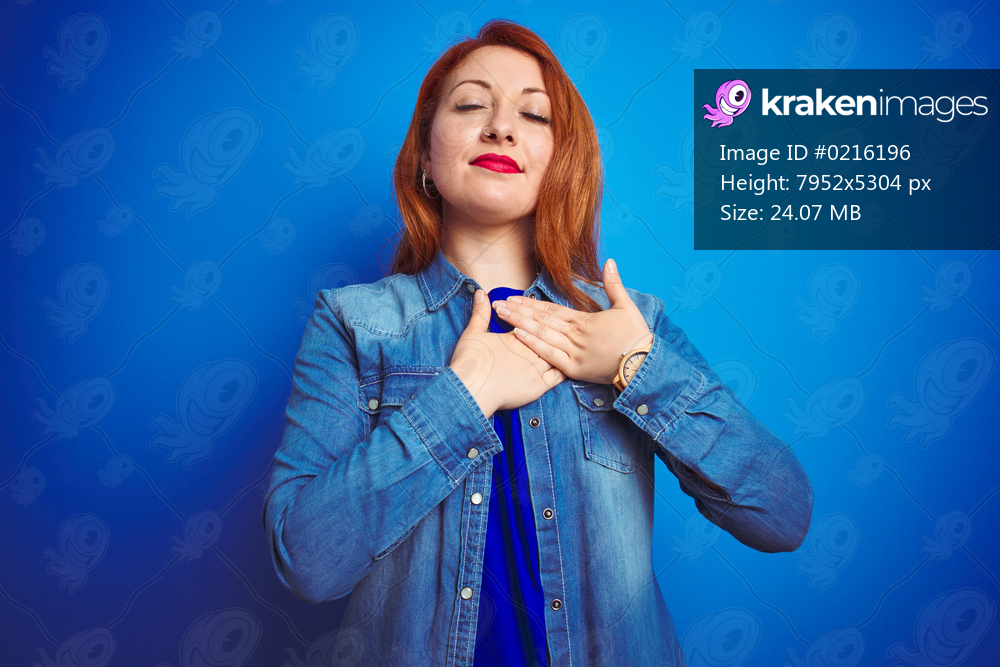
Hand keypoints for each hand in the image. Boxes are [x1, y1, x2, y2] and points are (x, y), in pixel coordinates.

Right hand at [449, 287, 565, 417]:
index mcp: (516, 336)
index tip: (542, 317)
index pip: (532, 323)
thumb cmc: (469, 363)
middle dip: (555, 331)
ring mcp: (536, 368)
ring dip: (563, 347)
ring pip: (556, 353)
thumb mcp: (472, 333)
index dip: (537, 319)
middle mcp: (529, 350)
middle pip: (547, 336)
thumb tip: (480, 292)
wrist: (471, 391)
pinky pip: (559, 376)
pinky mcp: (540, 386)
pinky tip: (570, 364)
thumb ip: (480, 313)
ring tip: (570, 343)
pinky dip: (566, 368)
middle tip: (563, 327)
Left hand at [491, 258, 653, 384]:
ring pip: (541, 334)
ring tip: (502, 315)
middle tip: (498, 304)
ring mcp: (573, 351)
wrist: (643, 363)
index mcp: (584, 320)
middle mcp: (575, 334)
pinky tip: (517, 336)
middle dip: (518, 311)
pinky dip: (533, 345)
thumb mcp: (626, 306)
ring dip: (520, 324)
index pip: (551, 309)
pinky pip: (550, 355)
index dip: (531, 303)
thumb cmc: (635, 336)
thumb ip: (614, 284)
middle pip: (541, 319)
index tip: (514, 297)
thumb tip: (610, 261)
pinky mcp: (574, 368)